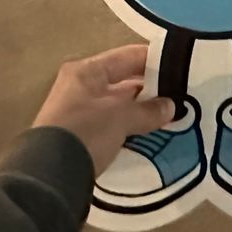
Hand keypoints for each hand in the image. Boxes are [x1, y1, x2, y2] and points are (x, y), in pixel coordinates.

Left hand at [32, 45, 175, 172]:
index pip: (128, 56)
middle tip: (181, 96)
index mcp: (87, 70)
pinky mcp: (80, 136)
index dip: (155, 60)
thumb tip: (171, 106)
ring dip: (140, 111)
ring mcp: (79, 112)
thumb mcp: (121, 117)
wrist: (50, 174)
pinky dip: (129, 128)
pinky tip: (149, 135)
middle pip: (122, 81)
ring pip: (118, 105)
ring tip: (170, 117)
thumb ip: (148, 110)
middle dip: (150, 89)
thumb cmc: (85, 131)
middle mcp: (80, 86)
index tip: (181, 67)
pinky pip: (112, 125)